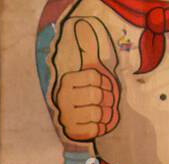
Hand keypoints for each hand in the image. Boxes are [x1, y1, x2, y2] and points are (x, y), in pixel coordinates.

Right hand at [56, 20, 118, 142]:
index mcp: (66, 81)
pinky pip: (94, 129)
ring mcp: (65, 117)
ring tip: (103, 112)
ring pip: (96, 114)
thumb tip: (81, 24)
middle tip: (105, 101)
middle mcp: (61, 99)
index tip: (102, 86)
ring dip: (106, 114)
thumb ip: (88, 47)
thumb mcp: (92, 69)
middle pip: (97, 96)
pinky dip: (101, 127)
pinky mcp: (71, 134)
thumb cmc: (92, 92)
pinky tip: (98, 124)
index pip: (94, 77)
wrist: (85, 120)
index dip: (105, 82)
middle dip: (107, 99)